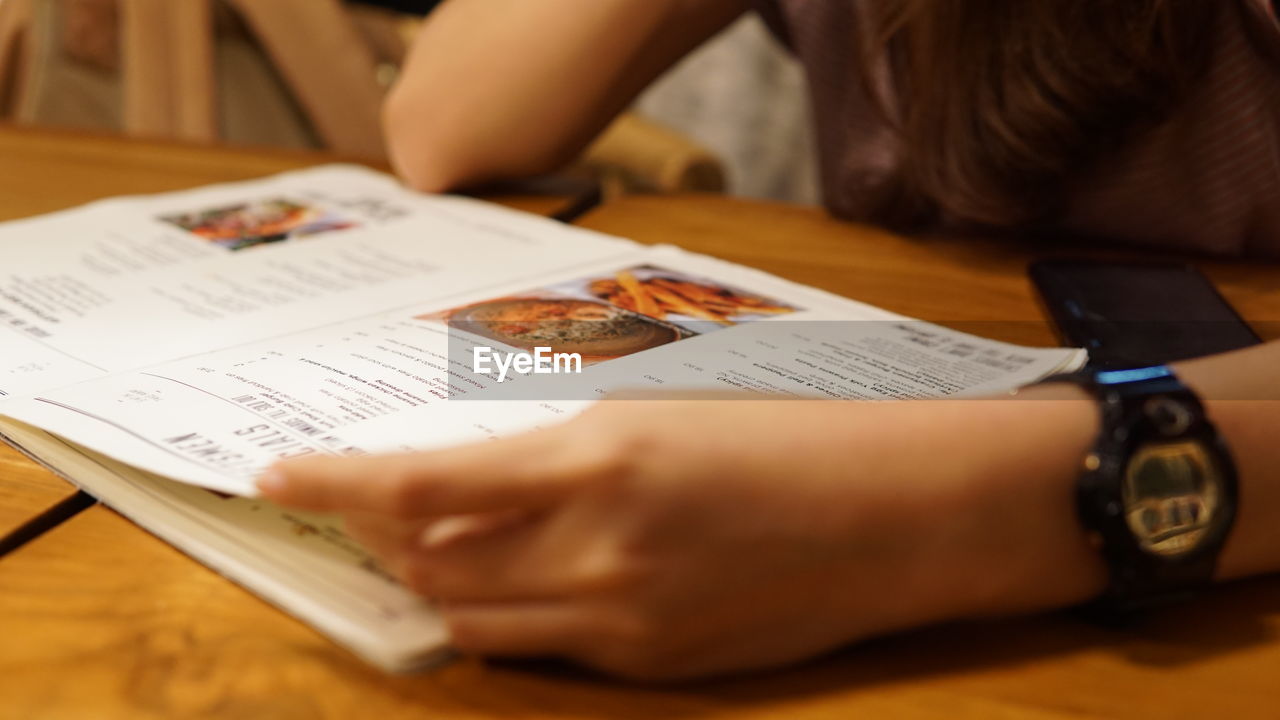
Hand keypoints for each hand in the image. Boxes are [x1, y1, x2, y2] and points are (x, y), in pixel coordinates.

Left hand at [259, 393, 1102, 679]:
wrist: (890, 512)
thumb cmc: (779, 436)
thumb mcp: (652, 414)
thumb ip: (547, 460)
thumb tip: (458, 489)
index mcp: (594, 457)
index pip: (422, 483)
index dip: (337, 486)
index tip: (281, 480)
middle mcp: (596, 547)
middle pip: (432, 566)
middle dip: (382, 543)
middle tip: (367, 515)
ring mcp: (623, 619)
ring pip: (476, 620)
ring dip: (440, 586)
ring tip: (438, 551)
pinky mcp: (653, 665)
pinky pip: (546, 651)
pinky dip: (511, 618)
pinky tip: (528, 584)